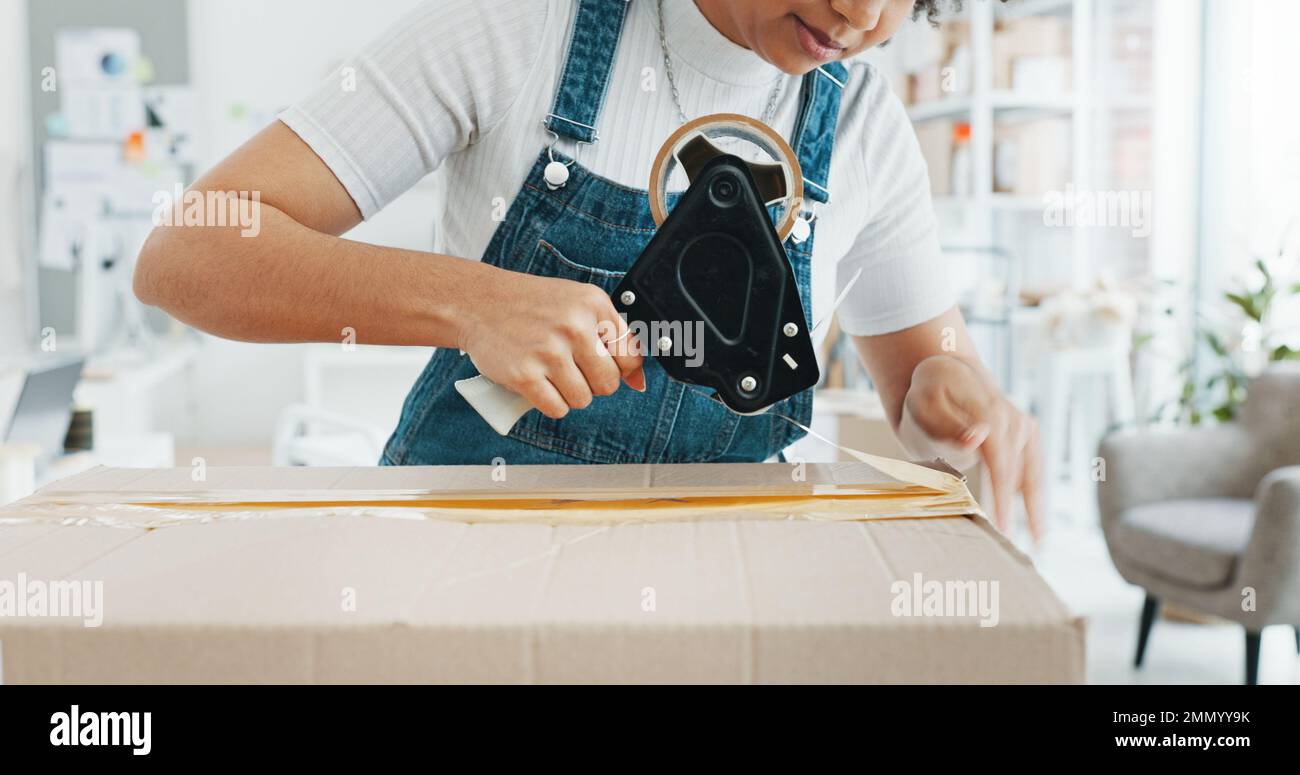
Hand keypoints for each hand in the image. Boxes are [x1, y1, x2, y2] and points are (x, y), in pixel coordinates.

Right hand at [457, 267, 645, 419]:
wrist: (479, 303)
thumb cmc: (531, 305)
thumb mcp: (577, 304)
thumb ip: (610, 335)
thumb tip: (639, 381)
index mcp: (593, 304)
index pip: (631, 357)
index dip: (620, 369)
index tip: (604, 365)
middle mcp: (574, 326)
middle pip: (608, 384)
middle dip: (593, 383)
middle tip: (573, 370)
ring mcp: (548, 352)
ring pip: (583, 399)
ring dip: (570, 394)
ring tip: (553, 374)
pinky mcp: (524, 375)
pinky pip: (557, 409)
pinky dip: (551, 404)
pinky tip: (540, 385)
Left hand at [904, 355, 1042, 539]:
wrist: (943, 376)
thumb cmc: (926, 397)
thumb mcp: (924, 408)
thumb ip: (949, 427)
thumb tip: (980, 436)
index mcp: (988, 407)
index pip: (1000, 459)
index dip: (1003, 494)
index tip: (1001, 524)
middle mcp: (1012, 417)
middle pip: (1019, 470)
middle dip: (1022, 509)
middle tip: (1022, 546)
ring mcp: (1023, 425)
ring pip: (1032, 472)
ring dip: (1035, 507)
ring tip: (1037, 542)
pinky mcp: (1026, 435)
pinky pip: (1032, 470)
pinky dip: (1033, 496)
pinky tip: (1035, 525)